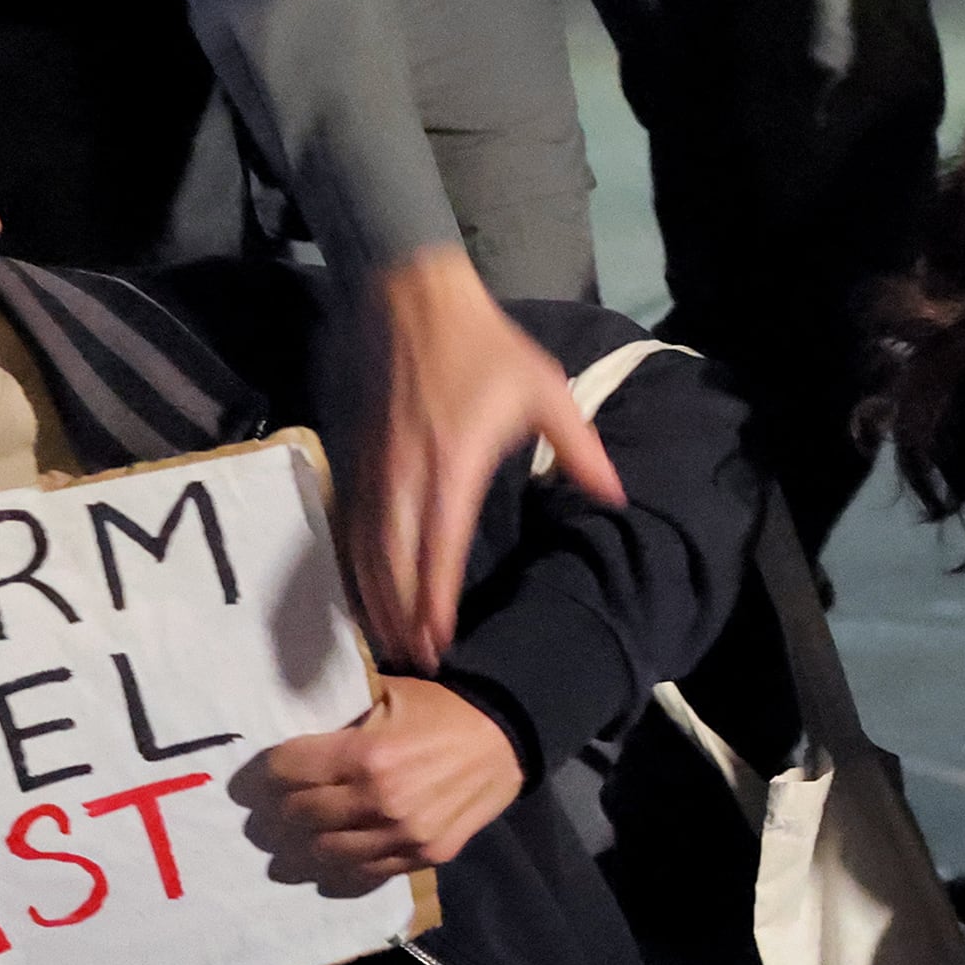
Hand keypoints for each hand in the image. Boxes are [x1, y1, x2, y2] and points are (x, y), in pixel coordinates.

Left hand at [253, 677, 527, 884]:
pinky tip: (340, 854)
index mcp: (364, 755)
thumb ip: (341, 720)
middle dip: (285, 804)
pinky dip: (345, 866)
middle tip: (288, 799)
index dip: (271, 769)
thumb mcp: (386, 696)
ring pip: (324, 851)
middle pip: (297, 814)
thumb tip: (294, 739)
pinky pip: (366, 873)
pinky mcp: (424, 855)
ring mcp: (402, 834)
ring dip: (310, 840)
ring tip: (309, 830)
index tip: (273, 770)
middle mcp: (378, 800)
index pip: (284, 771)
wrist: (507, 737)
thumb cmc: (442, 709)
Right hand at [350, 250, 622, 666]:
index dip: (436, 598)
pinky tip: (362, 593)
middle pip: (393, 559)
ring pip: (364, 546)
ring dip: (373, 598)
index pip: (440, 545)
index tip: (441, 640)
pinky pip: (348, 523)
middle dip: (401, 614)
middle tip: (415, 663)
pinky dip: (353, 564)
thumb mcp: (546, 392)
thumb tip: (616, 498)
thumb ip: (580, 450)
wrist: (414, 302)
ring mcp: (372, 466)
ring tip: (387, 643)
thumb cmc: (487, 349)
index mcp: (452, 462)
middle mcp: (404, 472)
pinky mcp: (353, 458)